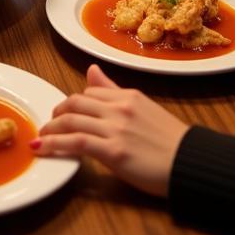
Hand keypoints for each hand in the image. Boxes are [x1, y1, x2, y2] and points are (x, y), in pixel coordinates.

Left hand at [31, 64, 187, 197]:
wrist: (192, 165)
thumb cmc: (172, 142)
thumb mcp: (143, 108)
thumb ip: (114, 91)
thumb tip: (92, 70)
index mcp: (128, 95)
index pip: (90, 92)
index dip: (73, 104)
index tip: (65, 114)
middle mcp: (119, 107)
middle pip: (75, 103)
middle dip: (57, 114)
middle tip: (49, 125)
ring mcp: (115, 128)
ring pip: (71, 120)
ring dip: (50, 130)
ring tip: (42, 139)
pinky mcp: (113, 151)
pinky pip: (76, 142)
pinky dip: (55, 144)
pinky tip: (42, 149)